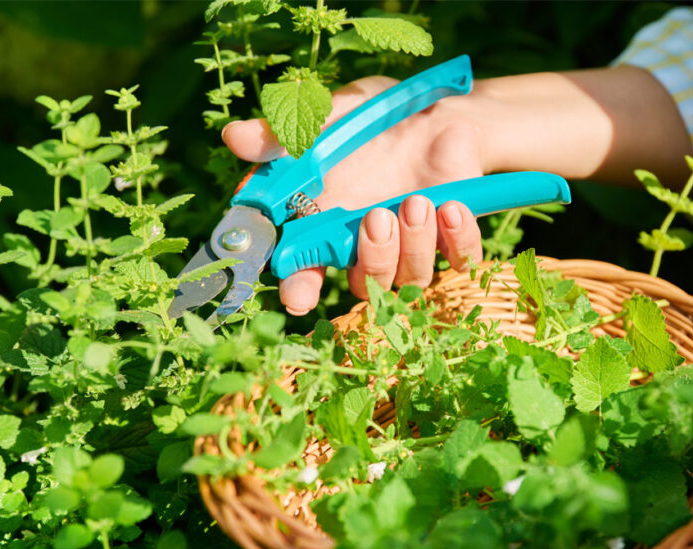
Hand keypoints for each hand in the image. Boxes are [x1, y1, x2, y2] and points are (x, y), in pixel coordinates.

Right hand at [222, 76, 485, 314]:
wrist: (439, 108)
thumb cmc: (373, 118)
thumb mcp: (327, 117)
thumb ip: (284, 134)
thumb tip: (232, 137)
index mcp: (326, 226)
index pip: (305, 272)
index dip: (300, 288)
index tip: (299, 295)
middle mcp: (366, 246)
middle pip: (365, 285)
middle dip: (372, 260)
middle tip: (375, 218)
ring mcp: (412, 246)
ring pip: (411, 279)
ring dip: (413, 246)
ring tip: (418, 201)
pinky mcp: (452, 238)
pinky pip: (460, 260)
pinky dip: (457, 239)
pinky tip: (450, 207)